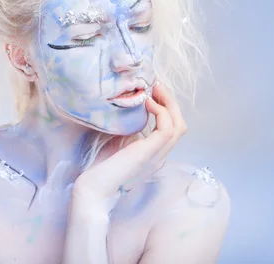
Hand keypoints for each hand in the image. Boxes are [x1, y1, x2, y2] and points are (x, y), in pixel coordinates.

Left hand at [71, 83, 187, 207]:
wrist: (93, 189)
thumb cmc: (101, 167)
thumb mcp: (119, 142)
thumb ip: (129, 130)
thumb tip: (130, 108)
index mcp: (154, 154)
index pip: (172, 129)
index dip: (166, 108)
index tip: (153, 92)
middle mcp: (160, 156)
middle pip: (180, 125)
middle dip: (171, 102)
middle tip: (157, 85)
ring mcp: (157, 156)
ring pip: (178, 126)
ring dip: (169, 103)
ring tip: (155, 89)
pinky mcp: (149, 154)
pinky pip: (167, 130)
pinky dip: (161, 112)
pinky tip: (147, 103)